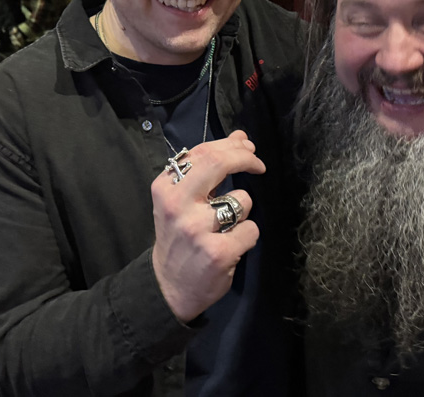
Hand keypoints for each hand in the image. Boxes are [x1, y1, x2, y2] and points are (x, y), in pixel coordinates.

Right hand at [151, 130, 265, 322]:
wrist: (168, 286)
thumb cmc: (178, 236)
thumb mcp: (182, 199)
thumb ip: (208, 168)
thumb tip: (239, 137)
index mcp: (165, 187)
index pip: (203, 152)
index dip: (232, 146)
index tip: (248, 148)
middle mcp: (177, 205)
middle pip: (219, 163)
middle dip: (246, 158)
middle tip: (258, 164)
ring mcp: (196, 229)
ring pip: (242, 200)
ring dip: (243, 210)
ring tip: (227, 225)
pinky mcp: (217, 253)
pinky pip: (251, 229)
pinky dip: (247, 236)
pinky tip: (232, 244)